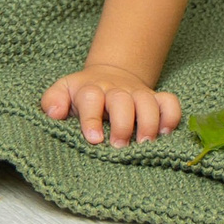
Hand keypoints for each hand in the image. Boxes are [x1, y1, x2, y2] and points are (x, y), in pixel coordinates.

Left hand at [42, 63, 180, 146]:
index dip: (92, 118)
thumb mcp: (62, 92)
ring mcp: (137, 93)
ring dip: (148, 124)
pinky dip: (171, 117)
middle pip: (122, 100)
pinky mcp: (155, 99)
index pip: (91, 98)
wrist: (108, 77)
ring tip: (144, 146)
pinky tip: (164, 134)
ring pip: (148, 102)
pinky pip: (170, 102)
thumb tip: (54, 113)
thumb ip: (52, 101)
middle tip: (119, 147)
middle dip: (122, 125)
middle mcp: (115, 90)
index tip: (94, 139)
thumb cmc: (81, 94)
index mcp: (90, 89)